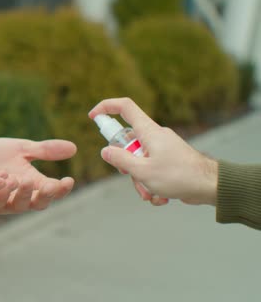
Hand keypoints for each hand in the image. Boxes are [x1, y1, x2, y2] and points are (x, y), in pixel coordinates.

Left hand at [0, 138, 76, 213]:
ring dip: (22, 194)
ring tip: (23, 179)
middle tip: (48, 185)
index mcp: (32, 185)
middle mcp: (19, 198)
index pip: (52, 192)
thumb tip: (73, 148)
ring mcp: (0, 201)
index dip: (61, 190)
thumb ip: (44, 150)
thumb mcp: (22, 148)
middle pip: (37, 204)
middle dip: (44, 196)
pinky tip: (3, 180)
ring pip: (16, 206)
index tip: (69, 180)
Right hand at [89, 98, 217, 205]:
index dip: (106, 107)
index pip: (125, 107)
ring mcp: (162, 148)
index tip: (93, 117)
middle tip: (132, 177)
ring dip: (140, 180)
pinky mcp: (169, 160)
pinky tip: (161, 196)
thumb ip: (121, 160)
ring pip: (139, 160)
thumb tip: (105, 151)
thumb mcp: (142, 171)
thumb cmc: (179, 176)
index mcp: (148, 131)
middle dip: (126, 165)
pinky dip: (152, 184)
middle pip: (127, 143)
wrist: (211, 186)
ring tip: (150, 194)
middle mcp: (154, 136)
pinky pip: (151, 169)